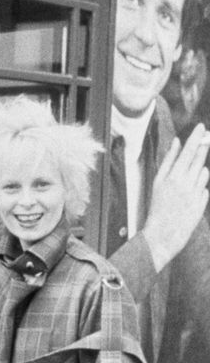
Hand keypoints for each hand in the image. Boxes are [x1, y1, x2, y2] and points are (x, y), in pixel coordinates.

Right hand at [142, 124, 209, 271]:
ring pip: (204, 172)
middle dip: (202, 148)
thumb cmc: (157, 208)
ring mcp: (195, 193)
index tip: (201, 127)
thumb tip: (177, 142)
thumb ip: (168, 160)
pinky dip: (200, 188)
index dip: (195, 138)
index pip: (187, 151)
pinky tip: (189, 197)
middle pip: (199, 158)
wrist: (162, 235)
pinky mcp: (202, 203)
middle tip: (204, 141)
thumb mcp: (158, 182)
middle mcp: (185, 183)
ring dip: (200, 171)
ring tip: (188, 181)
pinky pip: (205, 188)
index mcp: (172, 176)